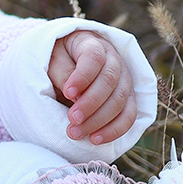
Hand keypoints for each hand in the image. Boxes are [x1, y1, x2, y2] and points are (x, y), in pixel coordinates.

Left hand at [48, 31, 136, 146]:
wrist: (69, 62)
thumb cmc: (58, 59)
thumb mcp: (53, 59)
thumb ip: (63, 72)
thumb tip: (75, 96)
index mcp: (92, 44)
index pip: (94, 57)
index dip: (82, 76)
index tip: (67, 93)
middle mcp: (113, 59)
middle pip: (110, 80)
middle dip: (90, 103)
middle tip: (72, 119)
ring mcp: (124, 79)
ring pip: (120, 100)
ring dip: (99, 120)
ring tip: (76, 133)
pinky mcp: (128, 98)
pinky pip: (129, 115)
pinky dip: (114, 130)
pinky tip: (95, 139)